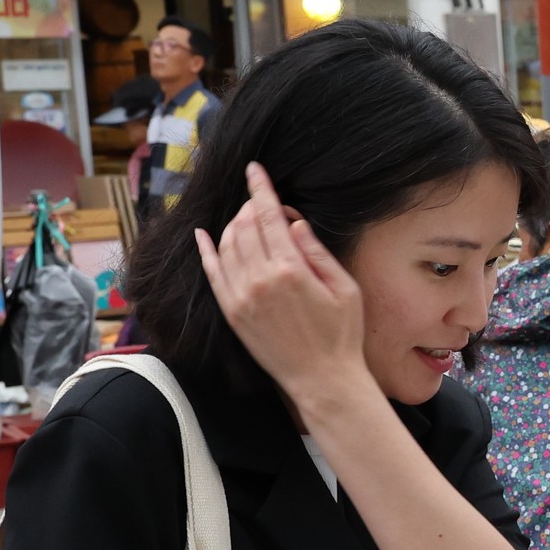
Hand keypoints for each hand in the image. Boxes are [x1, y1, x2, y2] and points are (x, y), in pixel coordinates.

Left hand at [196, 163, 369, 414]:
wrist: (322, 379)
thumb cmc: (342, 335)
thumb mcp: (345, 289)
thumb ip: (317, 253)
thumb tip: (295, 223)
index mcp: (290, 270)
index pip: (268, 217)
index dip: (260, 189)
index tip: (255, 170)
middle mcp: (259, 280)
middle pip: (244, 227)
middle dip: (250, 206)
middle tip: (262, 202)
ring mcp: (241, 297)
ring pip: (226, 244)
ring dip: (233, 224)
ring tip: (246, 219)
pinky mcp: (232, 313)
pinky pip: (212, 273)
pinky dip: (207, 250)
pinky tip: (205, 235)